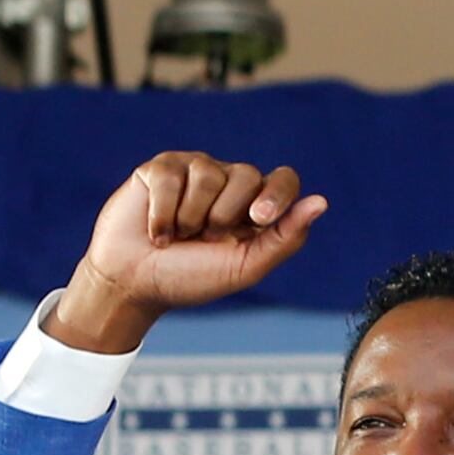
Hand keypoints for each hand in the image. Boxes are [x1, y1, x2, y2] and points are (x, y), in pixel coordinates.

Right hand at [55, 155, 328, 356]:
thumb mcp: (243, 268)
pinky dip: (162, 214)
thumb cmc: (188, 279)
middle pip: (246, 175)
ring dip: (189, 219)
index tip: (259, 219)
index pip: (284, 180)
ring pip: (208, 175)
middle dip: (223, 216)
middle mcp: (227, 182)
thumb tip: (321, 202)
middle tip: (203, 239)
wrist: (132, 286)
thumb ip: (284, 239)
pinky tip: (154, 229)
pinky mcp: (160, 168)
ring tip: (176, 236)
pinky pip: (172, 178)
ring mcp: (193, 170)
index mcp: (253, 206)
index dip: (274, 194)